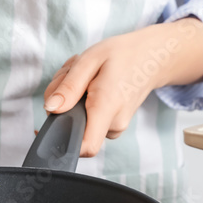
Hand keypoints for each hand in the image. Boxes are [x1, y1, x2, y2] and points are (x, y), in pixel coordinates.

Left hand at [43, 17, 202, 156]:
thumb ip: (69, 87)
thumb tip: (50, 109)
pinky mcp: (112, 125)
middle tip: (71, 75)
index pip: (85, 147)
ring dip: (71, 99)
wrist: (152, 57)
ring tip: (84, 76)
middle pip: (72, 128)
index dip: (63, 142)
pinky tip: (90, 84)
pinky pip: (87, 120)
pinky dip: (81, 103)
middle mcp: (113, 124)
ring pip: (78, 122)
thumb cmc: (122, 55)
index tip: (52, 122)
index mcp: (107, 108)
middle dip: (62, 102)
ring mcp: (115, 128)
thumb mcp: (90, 60)